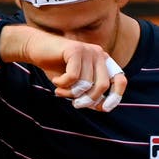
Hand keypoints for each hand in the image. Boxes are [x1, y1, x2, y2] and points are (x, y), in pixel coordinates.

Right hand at [4, 25, 126, 111]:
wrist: (37, 49)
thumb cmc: (57, 69)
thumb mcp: (76, 86)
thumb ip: (90, 95)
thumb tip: (103, 107)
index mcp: (103, 62)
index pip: (120, 80)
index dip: (115, 96)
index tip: (104, 108)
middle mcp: (99, 54)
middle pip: (102, 86)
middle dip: (88, 100)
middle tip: (75, 104)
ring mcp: (88, 50)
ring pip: (86, 83)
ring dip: (70, 93)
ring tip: (60, 90)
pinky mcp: (75, 49)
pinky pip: (73, 77)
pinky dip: (63, 84)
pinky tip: (56, 81)